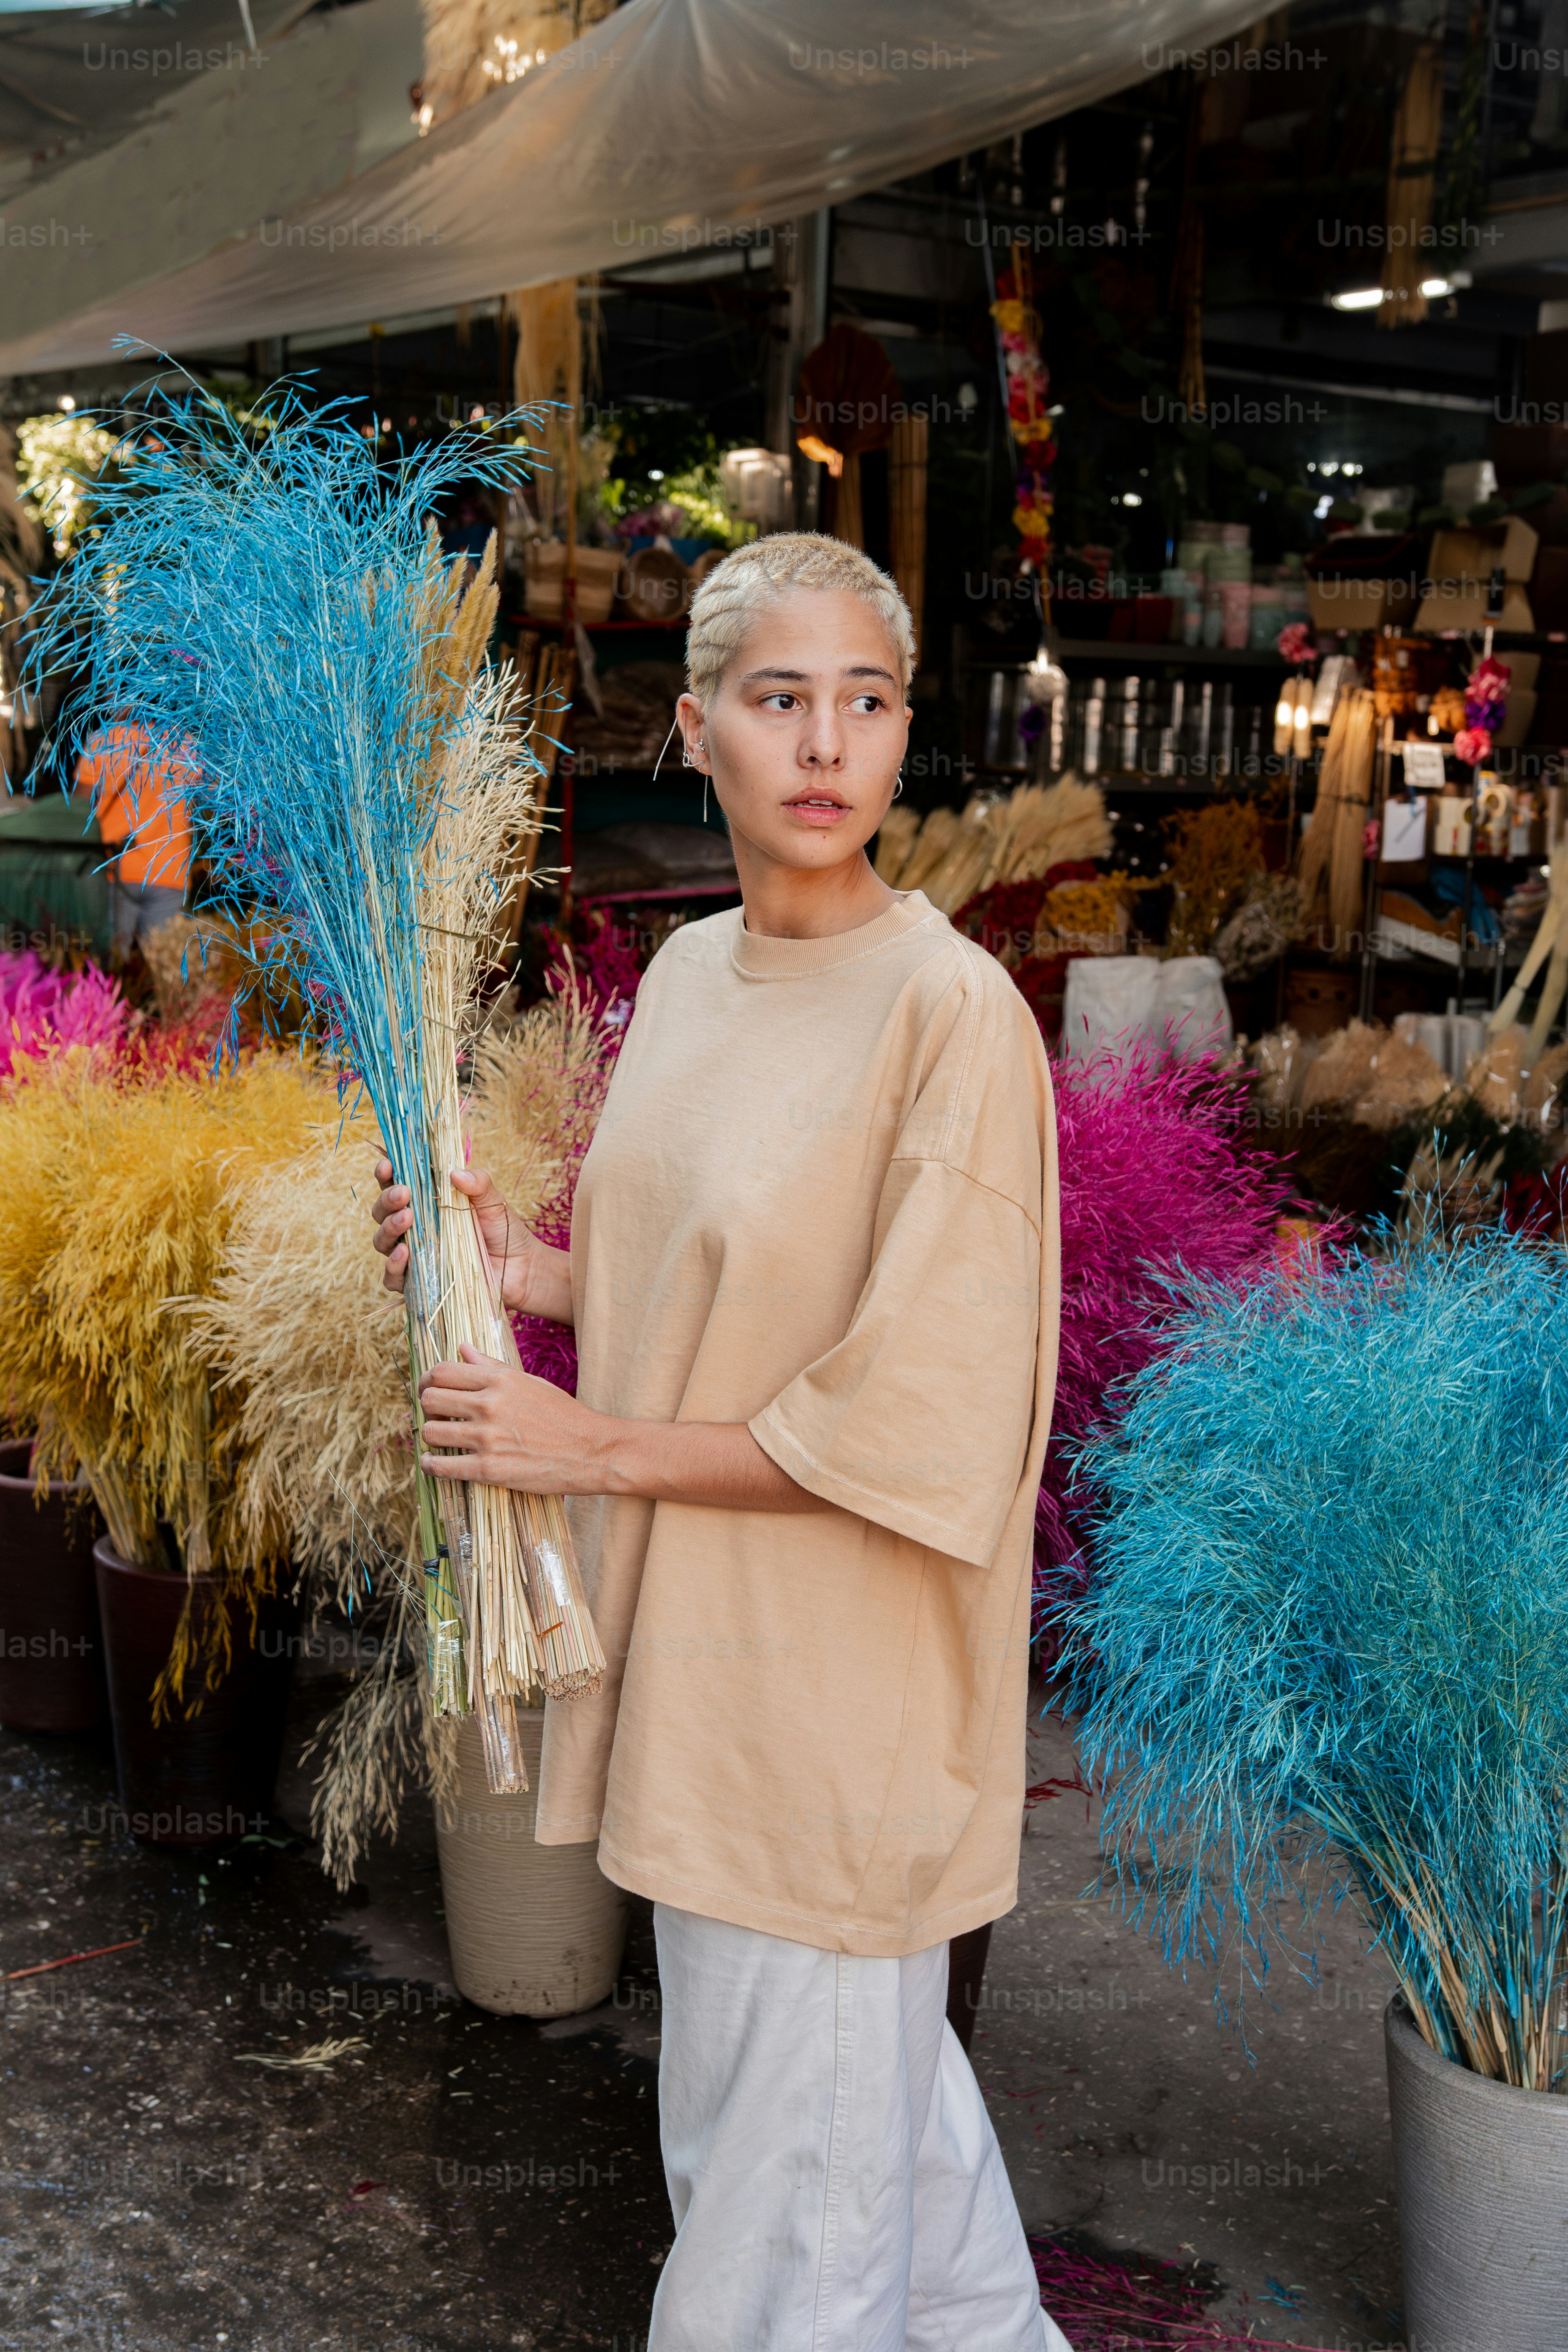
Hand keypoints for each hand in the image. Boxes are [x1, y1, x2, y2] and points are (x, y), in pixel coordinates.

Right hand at [370, 1161, 572, 1321]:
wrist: (521, 1269)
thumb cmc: (504, 1230)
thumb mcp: (493, 1201)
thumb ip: (478, 1183)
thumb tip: (455, 1173)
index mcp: (426, 1203)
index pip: (395, 1185)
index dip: (385, 1175)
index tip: (388, 1166)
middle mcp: (414, 1228)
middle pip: (382, 1213)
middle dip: (387, 1200)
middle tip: (404, 1194)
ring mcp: (414, 1256)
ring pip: (382, 1242)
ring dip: (389, 1228)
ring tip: (406, 1218)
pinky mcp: (419, 1283)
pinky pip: (392, 1278)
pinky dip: (393, 1266)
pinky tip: (405, 1254)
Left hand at [418, 1344, 608, 1492]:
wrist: (592, 1451)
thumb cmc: (563, 1415)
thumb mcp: (529, 1382)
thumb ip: (491, 1366)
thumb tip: (462, 1348)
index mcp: (499, 1381)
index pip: (442, 1372)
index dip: (427, 1380)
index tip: (428, 1389)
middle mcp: (489, 1405)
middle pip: (430, 1399)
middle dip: (427, 1408)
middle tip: (435, 1416)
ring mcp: (488, 1438)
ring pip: (430, 1432)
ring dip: (429, 1436)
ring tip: (438, 1441)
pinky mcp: (489, 1469)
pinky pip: (442, 1467)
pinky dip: (430, 1466)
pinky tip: (432, 1464)